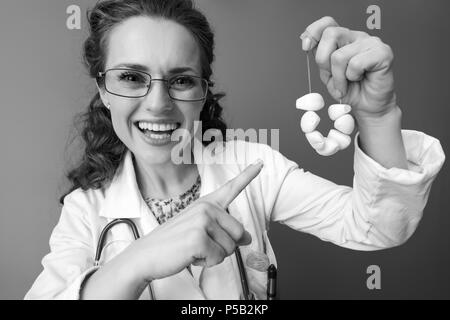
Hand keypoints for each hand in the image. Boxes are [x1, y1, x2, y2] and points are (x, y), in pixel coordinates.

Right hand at [128, 159, 263, 282]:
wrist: (146, 254)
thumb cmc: (174, 243)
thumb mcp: (201, 232)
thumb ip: (225, 231)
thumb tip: (248, 238)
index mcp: (207, 204)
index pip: (231, 187)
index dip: (248, 175)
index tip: (260, 162)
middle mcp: (206, 208)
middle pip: (239, 233)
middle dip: (225, 246)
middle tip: (202, 245)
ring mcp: (202, 221)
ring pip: (230, 248)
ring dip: (214, 256)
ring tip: (193, 249)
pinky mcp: (198, 238)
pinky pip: (218, 258)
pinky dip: (206, 263)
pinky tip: (190, 256)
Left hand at [300, 16, 396, 119]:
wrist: (367, 106)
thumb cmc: (350, 90)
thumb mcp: (327, 74)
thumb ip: (320, 57)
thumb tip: (307, 41)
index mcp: (344, 39)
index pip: (327, 23)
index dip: (313, 32)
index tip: (306, 47)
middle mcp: (357, 37)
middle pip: (330, 34)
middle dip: (323, 60)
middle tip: (332, 76)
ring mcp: (371, 43)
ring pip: (340, 55)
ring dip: (338, 77)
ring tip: (346, 84)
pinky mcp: (383, 53)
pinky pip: (356, 63)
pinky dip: (352, 77)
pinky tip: (360, 79)